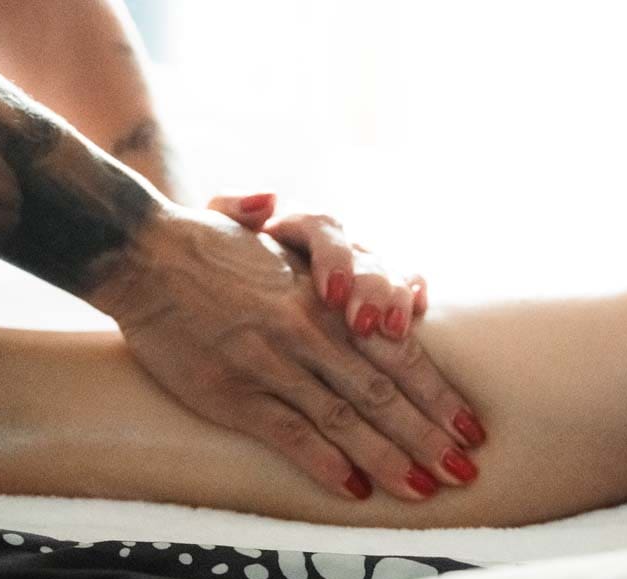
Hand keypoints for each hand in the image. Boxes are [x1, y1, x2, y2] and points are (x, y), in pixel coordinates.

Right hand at [92, 203, 484, 502]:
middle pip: (383, 392)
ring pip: (345, 419)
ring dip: (389, 458)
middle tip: (464, 472)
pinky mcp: (231, 394)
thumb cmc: (218, 248)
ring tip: (424, 489)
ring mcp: (271, 364)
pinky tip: (356, 490)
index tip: (472, 428)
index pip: (400, 354)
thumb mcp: (285, 243)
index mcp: (329, 300)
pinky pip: (289, 435)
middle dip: (429, 435)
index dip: (439, 394)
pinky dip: (326, 465)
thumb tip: (401, 277)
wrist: (144, 255)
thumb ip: (334, 259)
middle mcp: (310, 332)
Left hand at [207, 193, 427, 339]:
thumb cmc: (214, 262)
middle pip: (363, 253)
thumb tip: (267, 199)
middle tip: (364, 323)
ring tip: (394, 331)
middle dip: (369, 288)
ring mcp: (360, 265)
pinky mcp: (378, 291)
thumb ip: (232, 208)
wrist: (218, 282)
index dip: (333, 258)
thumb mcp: (211, 231)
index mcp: (296, 225)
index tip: (331, 294)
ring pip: (388, 271)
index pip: (322, 228)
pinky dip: (413, 298)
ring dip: (394, 300)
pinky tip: (415, 319)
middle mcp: (335, 242)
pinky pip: (407, 285)